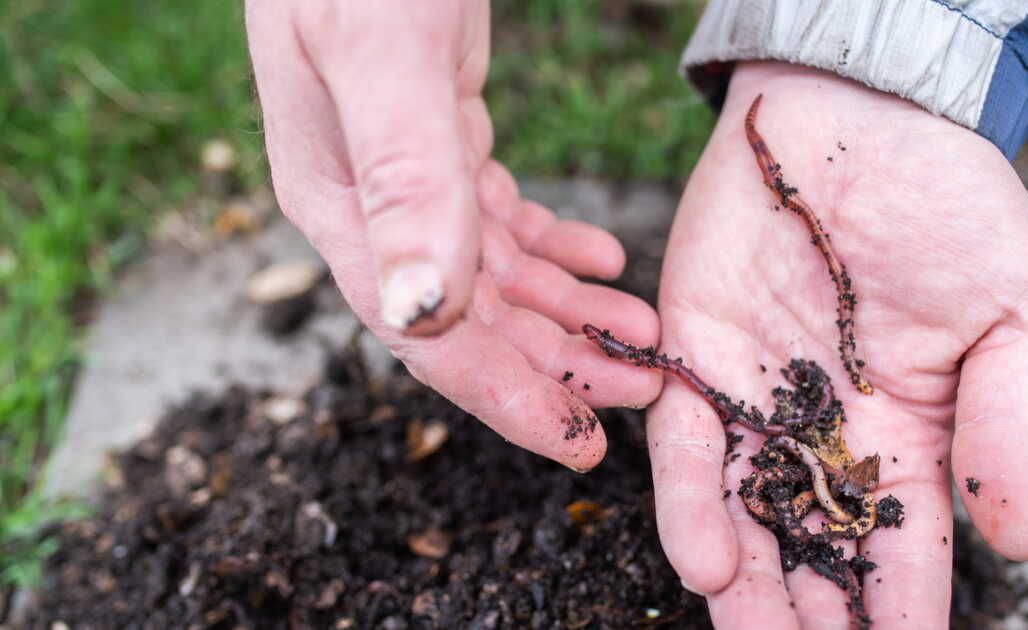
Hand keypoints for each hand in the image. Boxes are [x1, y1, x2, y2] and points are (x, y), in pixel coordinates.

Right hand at [245, 1, 659, 469]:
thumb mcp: (380, 55)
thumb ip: (403, 176)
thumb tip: (421, 311)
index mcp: (339, 205)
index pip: (424, 334)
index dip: (504, 396)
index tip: (580, 442)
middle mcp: (367, 204)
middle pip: (469, 317)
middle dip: (556, 362)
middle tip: (643, 391)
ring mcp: (402, 173)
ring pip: (492, 274)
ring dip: (567, 312)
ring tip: (641, 336)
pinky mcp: (439, 136)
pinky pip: (499, 216)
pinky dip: (554, 247)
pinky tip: (602, 263)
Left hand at [649, 62, 1027, 626]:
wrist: (863, 116)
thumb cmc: (955, 207)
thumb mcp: (1019, 316)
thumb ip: (1011, 427)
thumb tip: (1024, 539)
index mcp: (908, 440)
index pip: (903, 554)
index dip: (901, 616)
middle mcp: (822, 437)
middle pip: (812, 556)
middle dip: (808, 621)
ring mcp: (753, 402)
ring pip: (741, 520)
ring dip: (744, 593)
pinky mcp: (693, 358)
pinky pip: (683, 446)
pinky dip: (689, 503)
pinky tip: (706, 562)